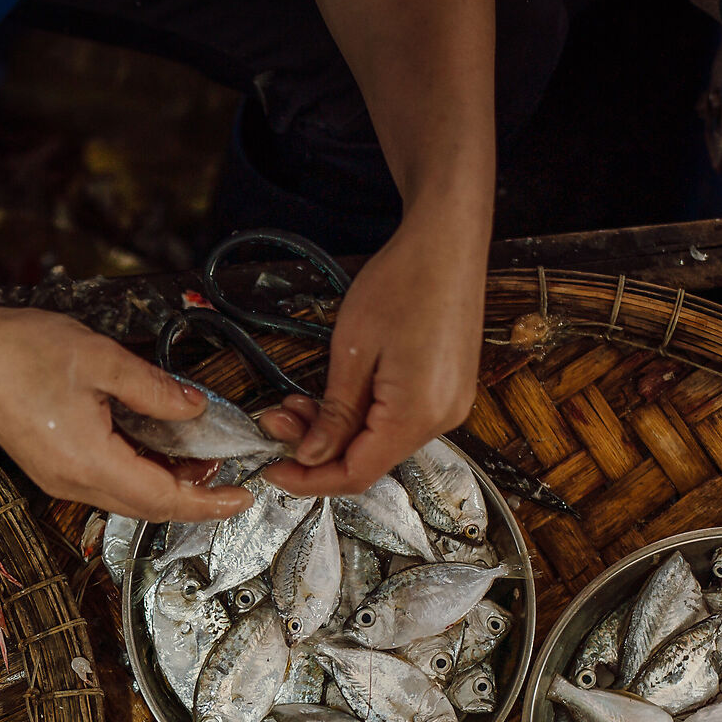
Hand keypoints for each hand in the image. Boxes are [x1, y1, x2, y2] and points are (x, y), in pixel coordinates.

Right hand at [0, 306, 253, 522]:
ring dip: (165, 484)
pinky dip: (139, 473)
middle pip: (147, 507)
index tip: (242, 497)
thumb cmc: (20, 353)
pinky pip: (106, 482)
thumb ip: (155, 389)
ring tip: (197, 455)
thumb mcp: (102, 360)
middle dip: (193, 496)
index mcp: (89, 462)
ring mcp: (59, 478)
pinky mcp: (51, 467)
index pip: (163, 499)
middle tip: (227, 471)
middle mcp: (73, 482)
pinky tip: (154, 446)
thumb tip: (194, 409)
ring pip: (127, 497)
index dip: (208, 503)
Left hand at [259, 209, 487, 496]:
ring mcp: (448, 406)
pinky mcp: (446, 391)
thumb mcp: (352, 352)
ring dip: (334, 429)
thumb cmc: (402, 283)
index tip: (273, 470)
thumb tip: (312, 457)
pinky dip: (360, 416)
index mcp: (418, 414)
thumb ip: (334, 414)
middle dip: (315, 448)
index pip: (356, 474)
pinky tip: (333, 396)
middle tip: (275, 417)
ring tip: (296, 400)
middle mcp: (441, 420)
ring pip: (379, 441)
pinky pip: (396, 421)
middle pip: (367, 460)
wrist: (448, 241)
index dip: (309, 480)